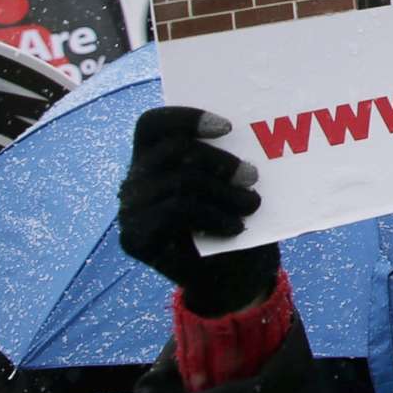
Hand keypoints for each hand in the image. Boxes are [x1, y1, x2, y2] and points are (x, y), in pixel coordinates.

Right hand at [119, 106, 279, 316]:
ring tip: (251, 203)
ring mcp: (129, 210)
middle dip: (220, 160)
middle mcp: (133, 180)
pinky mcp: (133, 238)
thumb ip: (231, 154)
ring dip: (225, 191)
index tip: (228, 128)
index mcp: (152, 158)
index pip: (152, 123)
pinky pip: (177, 210)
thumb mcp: (233, 181)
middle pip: (172, 149)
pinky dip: (215, 215)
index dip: (187, 118)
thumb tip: (264, 127)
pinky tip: (235, 226)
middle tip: (252, 176)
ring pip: (180, 181)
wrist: (229, 275)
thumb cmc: (234, 215)